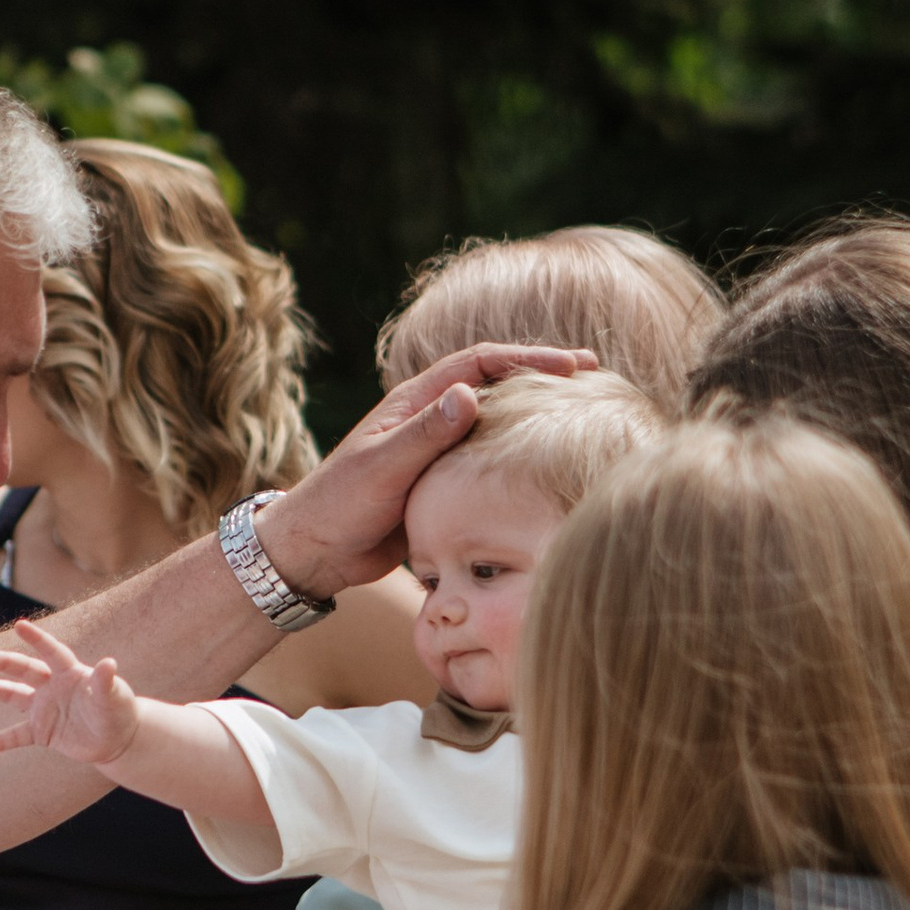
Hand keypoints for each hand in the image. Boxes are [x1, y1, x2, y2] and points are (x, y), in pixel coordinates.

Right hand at [0, 622, 140, 762]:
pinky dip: (2, 742)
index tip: (20, 625)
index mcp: (71, 673)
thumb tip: (109, 663)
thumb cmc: (119, 712)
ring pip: (14, 696)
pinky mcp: (43, 731)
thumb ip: (106, 682)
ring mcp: (45, 708)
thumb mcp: (114, 697)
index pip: (52, 652)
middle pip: (25, 671)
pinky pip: (18, 736)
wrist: (117, 739)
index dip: (38, 640)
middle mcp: (53, 686)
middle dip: (5, 664)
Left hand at [256, 344, 592, 598]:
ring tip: (585, 410)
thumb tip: (470, 394)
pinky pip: (491, 457)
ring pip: (498, 420)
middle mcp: (431, 418)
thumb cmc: (339, 505)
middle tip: (594, 374)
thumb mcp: (382, 468)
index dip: (528, 357)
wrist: (315, 552)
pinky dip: (522, 449)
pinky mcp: (444, 482)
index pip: (481, 363)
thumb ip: (424, 434)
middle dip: (543, 374)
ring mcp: (439, 450)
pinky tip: (551, 461)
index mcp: (415, 402)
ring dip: (537, 410)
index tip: (572, 365)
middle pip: (497, 383)